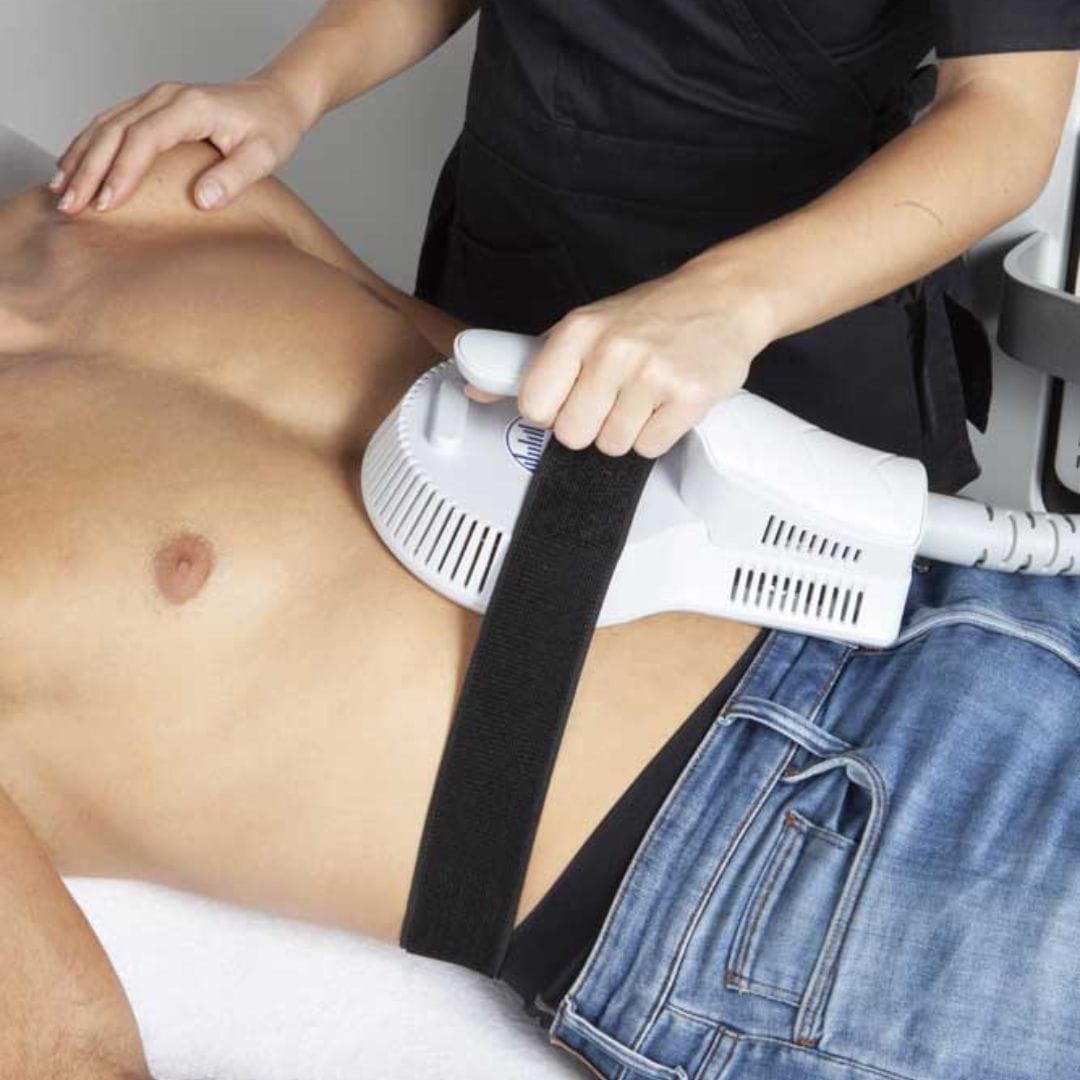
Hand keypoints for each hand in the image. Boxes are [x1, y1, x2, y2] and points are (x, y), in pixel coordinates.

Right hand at [51, 75, 310, 215]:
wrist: (275, 100)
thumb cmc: (273, 128)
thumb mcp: (265, 156)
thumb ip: (235, 177)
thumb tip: (202, 200)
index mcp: (190, 107)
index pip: (144, 139)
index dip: (122, 172)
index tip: (106, 203)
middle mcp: (165, 97)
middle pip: (114, 132)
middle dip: (89, 171)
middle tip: (72, 207)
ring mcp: (156, 99)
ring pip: (105, 126)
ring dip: (81, 158)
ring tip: (61, 192)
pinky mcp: (153, 107)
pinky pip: (111, 124)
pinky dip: (89, 146)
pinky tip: (73, 167)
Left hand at [486, 266, 775, 458]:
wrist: (723, 297)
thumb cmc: (648, 316)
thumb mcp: (585, 326)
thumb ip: (534, 363)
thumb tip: (475, 390)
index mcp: (578, 331)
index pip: (535, 405)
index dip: (551, 413)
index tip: (569, 400)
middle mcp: (613, 350)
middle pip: (573, 435)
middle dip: (591, 428)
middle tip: (613, 400)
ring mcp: (653, 374)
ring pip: (612, 446)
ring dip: (626, 432)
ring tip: (643, 398)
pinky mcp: (690, 397)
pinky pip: (651, 448)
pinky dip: (658, 435)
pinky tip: (666, 404)